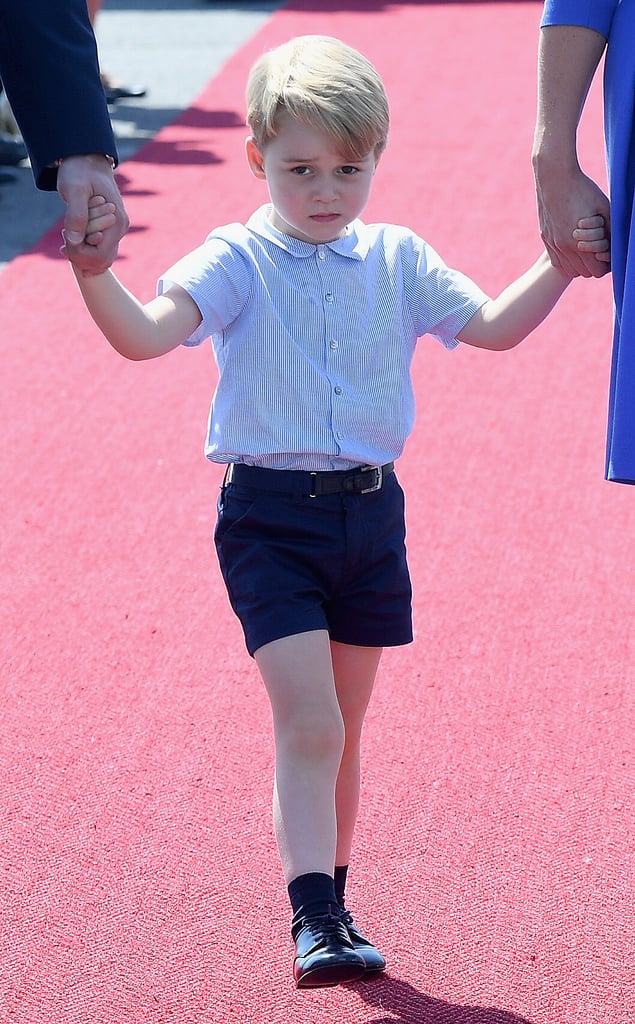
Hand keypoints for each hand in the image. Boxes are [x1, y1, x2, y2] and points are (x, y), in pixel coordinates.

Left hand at [58, 154, 129, 276]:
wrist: (86, 159)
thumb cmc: (79, 171)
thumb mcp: (74, 190)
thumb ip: (76, 215)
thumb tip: (74, 242)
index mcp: (117, 222)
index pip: (100, 255)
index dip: (80, 254)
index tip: (63, 240)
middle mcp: (120, 228)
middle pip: (102, 260)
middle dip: (80, 256)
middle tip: (62, 243)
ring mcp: (117, 229)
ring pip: (102, 258)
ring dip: (82, 255)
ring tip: (65, 241)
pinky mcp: (110, 228)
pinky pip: (101, 249)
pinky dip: (86, 251)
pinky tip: (72, 242)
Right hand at [534, 163, 610, 278]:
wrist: (553, 177)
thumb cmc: (582, 189)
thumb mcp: (604, 207)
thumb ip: (611, 228)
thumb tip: (618, 243)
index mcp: (579, 242)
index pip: (596, 271)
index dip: (606, 265)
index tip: (610, 254)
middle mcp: (563, 247)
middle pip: (584, 273)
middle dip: (594, 265)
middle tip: (601, 251)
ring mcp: (552, 244)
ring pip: (569, 270)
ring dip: (580, 264)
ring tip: (588, 251)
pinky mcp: (546, 238)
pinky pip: (557, 261)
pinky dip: (567, 260)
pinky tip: (574, 248)